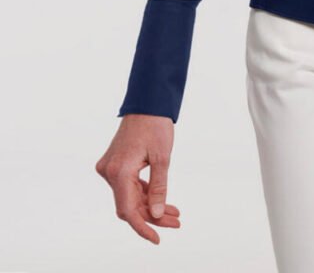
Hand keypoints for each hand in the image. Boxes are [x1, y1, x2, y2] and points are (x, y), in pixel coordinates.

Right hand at [95, 113, 180, 244]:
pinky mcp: (115, 165)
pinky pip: (128, 186)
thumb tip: (157, 213)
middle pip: (130, 205)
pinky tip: (162, 201)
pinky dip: (144, 194)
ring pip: (130, 197)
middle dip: (152, 216)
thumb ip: (158, 187)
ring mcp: (110, 168)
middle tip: (176, 222)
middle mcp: (109, 172)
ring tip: (174, 213)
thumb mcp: (162, 158)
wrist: (147, 102)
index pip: (128, 210)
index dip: (142, 227)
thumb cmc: (155, 125)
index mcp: (119, 171)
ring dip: (150, 206)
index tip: (157, 238)